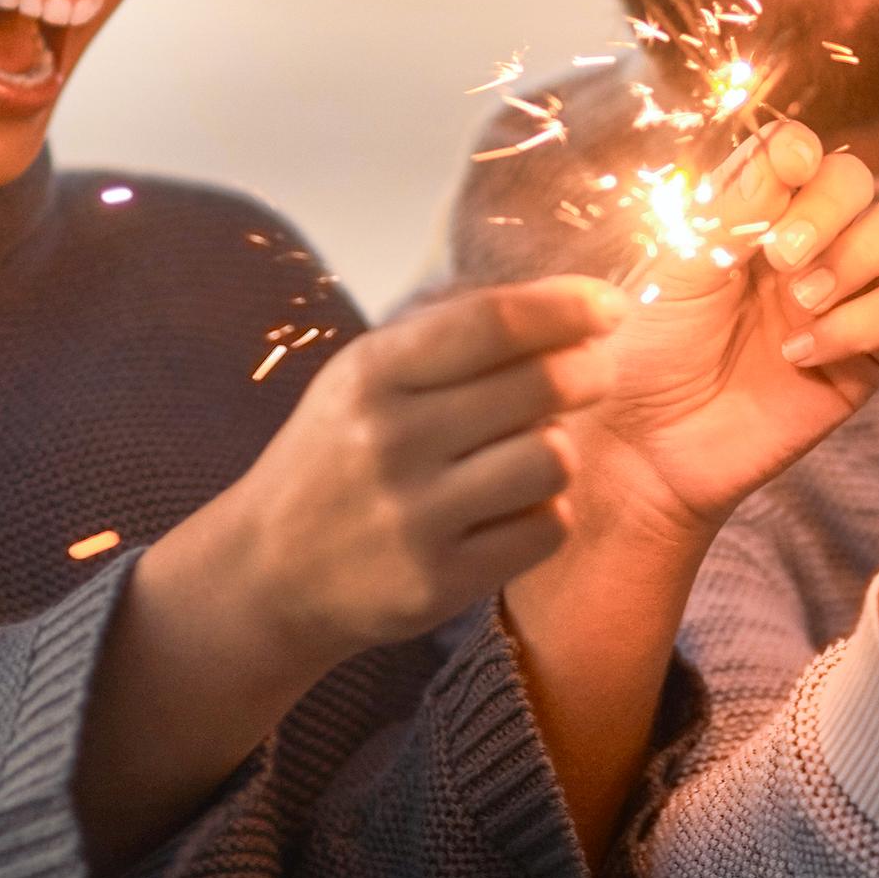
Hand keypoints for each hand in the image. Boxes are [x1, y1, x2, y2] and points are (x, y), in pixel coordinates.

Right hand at [77, 278, 622, 877]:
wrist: (270, 570)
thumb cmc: (334, 453)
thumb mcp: (361, 374)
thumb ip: (442, 330)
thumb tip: (551, 294)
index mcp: (371, 373)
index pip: (491, 323)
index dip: (564, 307)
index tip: (609, 304)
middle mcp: (392, 440)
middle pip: (538, 386)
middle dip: (586, 371)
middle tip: (593, 371)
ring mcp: (416, 517)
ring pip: (551, 459)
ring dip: (558, 447)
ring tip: (536, 445)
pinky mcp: (441, 583)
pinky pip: (545, 529)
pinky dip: (547, 511)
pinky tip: (517, 504)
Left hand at [577, 120, 878, 538]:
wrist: (645, 440)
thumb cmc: (649, 345)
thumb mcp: (678, 265)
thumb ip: (734, 208)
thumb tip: (788, 151)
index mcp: (751, 212)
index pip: (803, 153)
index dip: (803, 151)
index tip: (787, 172)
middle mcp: (803, 243)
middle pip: (859, 183)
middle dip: (829, 207)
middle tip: (779, 256)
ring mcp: (838, 295)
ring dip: (855, 255)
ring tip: (797, 298)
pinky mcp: (863, 354)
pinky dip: (856, 324)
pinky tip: (797, 354)